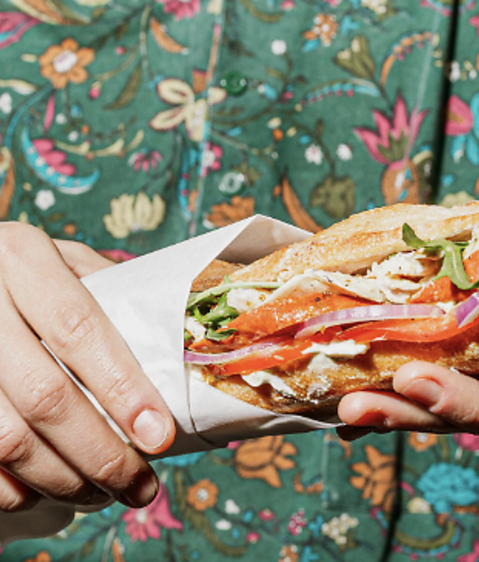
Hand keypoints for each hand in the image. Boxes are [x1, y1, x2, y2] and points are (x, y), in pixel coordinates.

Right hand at [0, 226, 174, 510]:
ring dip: (62, 480)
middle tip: (141, 486)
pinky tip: (49, 492)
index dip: (122, 389)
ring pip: (6, 438)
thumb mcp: (67, 262)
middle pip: (44, 396)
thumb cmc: (27, 272)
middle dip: (101, 454)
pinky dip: (13, 489)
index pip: (78, 330)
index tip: (159, 436)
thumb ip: (111, 296)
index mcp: (21, 258)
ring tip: (104, 495)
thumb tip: (179, 352)